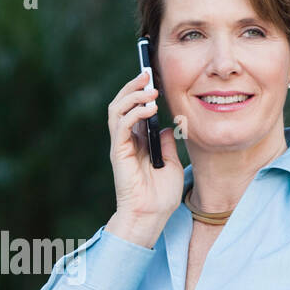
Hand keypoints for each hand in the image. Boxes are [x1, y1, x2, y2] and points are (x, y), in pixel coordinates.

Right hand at [105, 71, 184, 247]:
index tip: (155, 77)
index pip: (134, 107)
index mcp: (137, 140)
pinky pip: (121, 125)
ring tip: (149, 89)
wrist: (151, 215)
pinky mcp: (119, 151)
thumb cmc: (160, 195)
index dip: (142, 91)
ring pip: (117, 109)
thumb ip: (169, 143)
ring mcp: (120, 145)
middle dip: (133, 86)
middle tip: (148, 74)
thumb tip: (170, 126)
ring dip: (132, 94)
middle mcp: (126, 139)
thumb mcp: (172, 163)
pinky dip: (134, 112)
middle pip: (122, 103)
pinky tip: (149, 108)